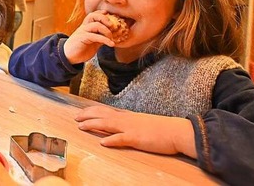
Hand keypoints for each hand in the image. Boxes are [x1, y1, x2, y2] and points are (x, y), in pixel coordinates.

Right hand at [63, 10, 115, 64]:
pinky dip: (105, 40)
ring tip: (112, 38)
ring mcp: (82, 32)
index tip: (110, 15)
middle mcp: (84, 27)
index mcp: (86, 26)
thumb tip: (111, 36)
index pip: (93, 15)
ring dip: (107, 31)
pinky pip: (95, 36)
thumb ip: (100, 38)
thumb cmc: (80, 49)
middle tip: (114, 26)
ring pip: (95, 25)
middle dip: (104, 18)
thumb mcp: (93, 42)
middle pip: (93, 15)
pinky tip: (111, 44)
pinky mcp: (82, 38)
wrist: (69, 56)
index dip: (101, 13)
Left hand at [75, 105, 196, 157]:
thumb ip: (130, 124)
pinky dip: (111, 140)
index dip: (92, 111)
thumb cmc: (162, 129)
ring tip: (81, 126)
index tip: (81, 113)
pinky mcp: (137, 139)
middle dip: (87, 115)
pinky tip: (102, 142)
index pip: (106, 111)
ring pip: (108, 124)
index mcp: (128, 116)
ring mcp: (131, 128)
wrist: (177, 131)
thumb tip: (120, 126)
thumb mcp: (143, 123)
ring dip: (93, 125)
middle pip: (102, 115)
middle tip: (75, 118)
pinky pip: (122, 139)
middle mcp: (127, 120)